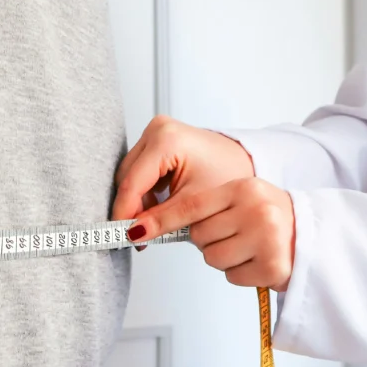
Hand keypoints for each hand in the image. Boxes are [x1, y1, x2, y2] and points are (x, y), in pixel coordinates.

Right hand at [112, 116, 255, 223]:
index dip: (124, 213)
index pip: (132, 183)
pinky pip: (139, 172)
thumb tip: (133, 235)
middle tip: (139, 237)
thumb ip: (160, 220)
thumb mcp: (194, 203)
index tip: (121, 237)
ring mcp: (156, 132)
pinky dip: (145, 193)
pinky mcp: (157, 141)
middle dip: (132, 209)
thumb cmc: (229, 176)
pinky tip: (156, 210)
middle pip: (128, 178)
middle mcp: (157, 129)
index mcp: (166, 140)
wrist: (245, 162)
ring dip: (138, 203)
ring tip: (152, 226)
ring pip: (131, 176)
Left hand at [126, 177, 296, 291]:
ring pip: (212, 257)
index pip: (190, 206)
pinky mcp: (273, 265)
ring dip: (223, 257)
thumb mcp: (240, 200)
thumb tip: (151, 224)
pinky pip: (232, 275)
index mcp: (243, 188)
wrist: (313, 236)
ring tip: (247, 247)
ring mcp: (266, 237)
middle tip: (233, 234)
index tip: (133, 231)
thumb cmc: (267, 219)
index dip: (159, 220)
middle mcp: (255, 209)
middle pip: (199, 236)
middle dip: (207, 239)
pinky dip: (240, 273)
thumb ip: (206, 207)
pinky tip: (257, 261)